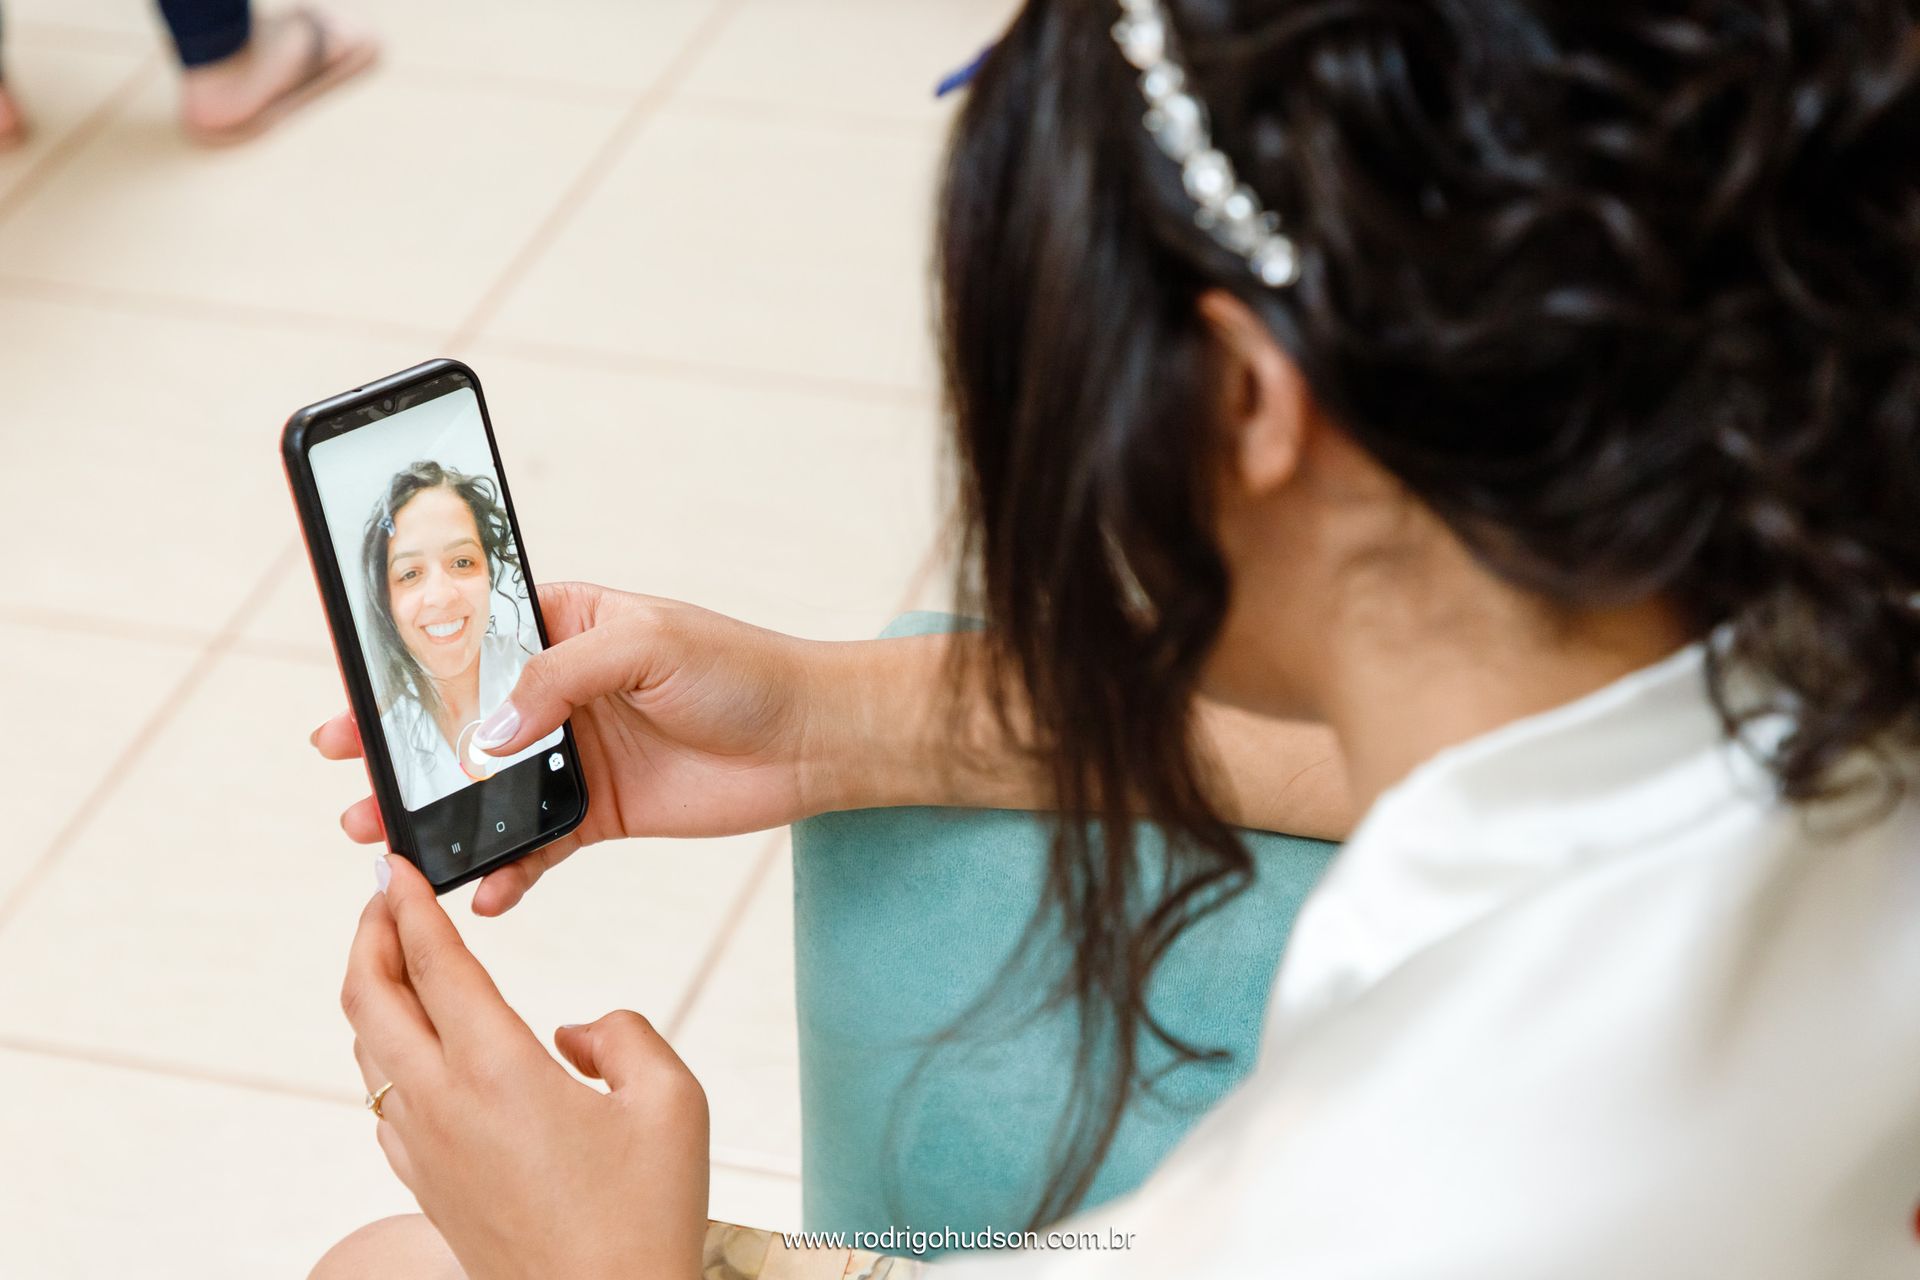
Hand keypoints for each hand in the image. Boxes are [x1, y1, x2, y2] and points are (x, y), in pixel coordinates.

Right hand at [313, 582, 826, 913]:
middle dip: (401, 751)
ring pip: (487, 790)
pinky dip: (508, 871)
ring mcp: (575, 755)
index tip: (354, 698)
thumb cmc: (739, 668)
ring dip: (439, 817)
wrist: (811, 739)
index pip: (466, 641)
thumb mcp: (646, 644)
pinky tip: (483, 893)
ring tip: (388, 842)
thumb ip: (557, 680)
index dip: (406, 668)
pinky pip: (538, 846)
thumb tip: (484, 736)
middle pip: (460, 721)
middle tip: (349, 779)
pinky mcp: (600, 814)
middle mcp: (558, 691)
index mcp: (563, 626)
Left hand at [344, 854, 708, 1279]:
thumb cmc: (644, 1216)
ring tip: (398, 960)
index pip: (433, 962)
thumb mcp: (672, 1100)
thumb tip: (575, 1033)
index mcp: (497, 1069)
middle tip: (385, 896)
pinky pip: (383, 1101)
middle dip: (369, 935)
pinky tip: (417, 1050)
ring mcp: (425, 1151)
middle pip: (369, 999)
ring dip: (373, 993)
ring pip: (366, 1051)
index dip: (409, 904)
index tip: (394, 865)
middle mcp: (442, 1105)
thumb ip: (624, 1034)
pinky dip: (385, 1051)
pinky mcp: (427, 1187)